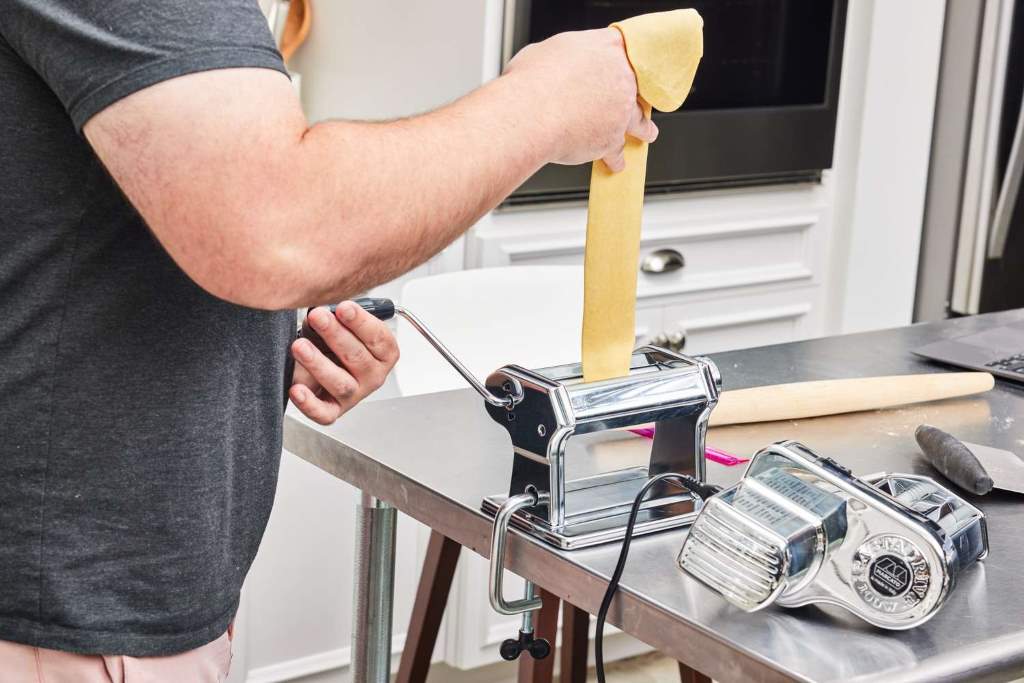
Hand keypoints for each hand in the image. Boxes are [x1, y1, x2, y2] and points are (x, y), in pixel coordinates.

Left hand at [289, 301, 399, 423]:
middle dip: (336, 335)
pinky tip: (297, 389)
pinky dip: (309, 403)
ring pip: (340, 383)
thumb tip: (323, 309)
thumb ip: (336, 316)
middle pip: (358, 358)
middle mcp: (373, 375)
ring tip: (300, 346)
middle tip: (318, 317)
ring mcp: (354, 394)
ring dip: (319, 363)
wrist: (318, 364)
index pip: (379, 338)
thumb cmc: (333, 342)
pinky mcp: (333, 410)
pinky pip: (324, 413)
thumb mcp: (339, 323)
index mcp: (383, 353)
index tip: (343, 308)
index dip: (361, 322)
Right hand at [503, 27, 657, 172]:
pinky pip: (617, 152)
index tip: (622, 67)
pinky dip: (614, 160)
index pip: (625, 50)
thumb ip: (563, 58)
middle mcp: (620, 77)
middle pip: (637, 86)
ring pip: (639, 121)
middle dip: (637, 96)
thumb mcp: (547, 51)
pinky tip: (615, 164)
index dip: (622, 61)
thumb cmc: (532, 81)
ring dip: (643, 130)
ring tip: (647, 134)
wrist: (531, 113)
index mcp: (607, 48)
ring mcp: (620, 110)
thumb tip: (556, 65)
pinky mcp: (612, 139)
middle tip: (640, 102)